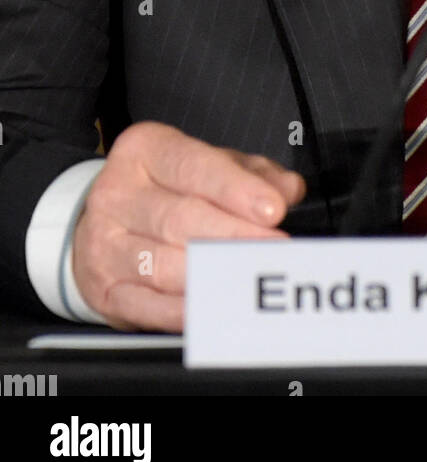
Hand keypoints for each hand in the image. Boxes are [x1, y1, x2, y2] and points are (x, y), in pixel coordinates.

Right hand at [71, 121, 305, 331]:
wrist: (103, 221)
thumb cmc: (168, 189)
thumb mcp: (210, 165)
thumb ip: (253, 173)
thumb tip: (287, 189)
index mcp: (146, 151)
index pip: (194, 166)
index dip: (236, 190)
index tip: (272, 209)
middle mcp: (118, 193)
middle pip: (181, 218)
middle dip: (234, 236)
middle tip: (272, 247)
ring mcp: (105, 243)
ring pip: (163, 264)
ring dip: (212, 274)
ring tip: (249, 276)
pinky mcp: (105, 288)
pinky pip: (147, 305)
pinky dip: (183, 311)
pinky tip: (213, 306)